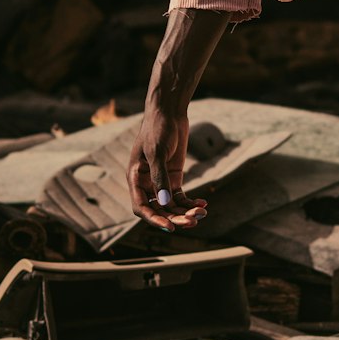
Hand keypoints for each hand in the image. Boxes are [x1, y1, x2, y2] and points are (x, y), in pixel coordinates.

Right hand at [128, 111, 207, 232]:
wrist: (169, 113)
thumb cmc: (158, 129)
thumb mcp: (157, 153)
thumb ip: (159, 178)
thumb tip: (164, 203)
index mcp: (135, 178)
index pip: (141, 207)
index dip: (154, 219)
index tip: (170, 226)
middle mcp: (146, 183)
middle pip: (159, 209)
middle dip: (175, 217)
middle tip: (193, 221)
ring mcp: (160, 181)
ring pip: (171, 205)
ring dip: (185, 211)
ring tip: (202, 213)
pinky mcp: (173, 177)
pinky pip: (181, 196)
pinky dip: (190, 202)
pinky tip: (203, 204)